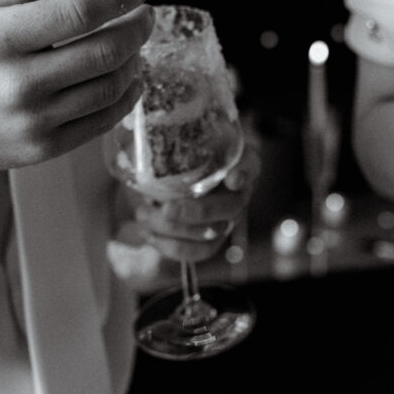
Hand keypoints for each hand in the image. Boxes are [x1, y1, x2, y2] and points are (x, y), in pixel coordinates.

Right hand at [0, 0, 151, 172]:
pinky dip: (126, 98)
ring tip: (134, 45)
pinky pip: (102, 122)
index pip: (80, 11)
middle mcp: (19, 81)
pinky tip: (130, 80)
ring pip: (110, 87)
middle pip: (105, 51)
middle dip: (137, 28)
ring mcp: (33, 119)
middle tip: (145, 15)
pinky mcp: (43, 148)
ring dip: (134, 61)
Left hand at [125, 143, 260, 261]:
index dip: (245, 174)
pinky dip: (170, 247)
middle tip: (166, 208)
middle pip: (231, 208)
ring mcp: (227, 219)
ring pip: (212, 234)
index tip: (232, 180)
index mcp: (238, 162)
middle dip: (198, 212)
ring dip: (174, 229)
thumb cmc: (176, 154)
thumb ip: (172, 143)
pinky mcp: (211, 239)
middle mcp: (238, 192)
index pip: (251, 165)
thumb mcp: (175, 142)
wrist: (167, 176)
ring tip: (143, 214)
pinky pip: (199, 252)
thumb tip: (147, 151)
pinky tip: (148, 234)